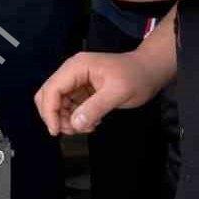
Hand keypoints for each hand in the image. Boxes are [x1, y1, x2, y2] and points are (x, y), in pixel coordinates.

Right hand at [34, 51, 171, 134]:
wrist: (150, 71)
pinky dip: (75, 117)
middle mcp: (72, 72)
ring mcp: (76, 81)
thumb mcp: (118, 93)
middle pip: (48, 95)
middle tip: (71, 131)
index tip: (56, 131)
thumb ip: (95, 108)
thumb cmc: (137, 77)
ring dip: (66, 119)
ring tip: (86, 127)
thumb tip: (75, 124)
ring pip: (57, 103)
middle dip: (55, 116)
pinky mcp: (82, 89)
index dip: (49, 112)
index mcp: (77, 67)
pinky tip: (92, 123)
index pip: (52, 89)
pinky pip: (69, 106)